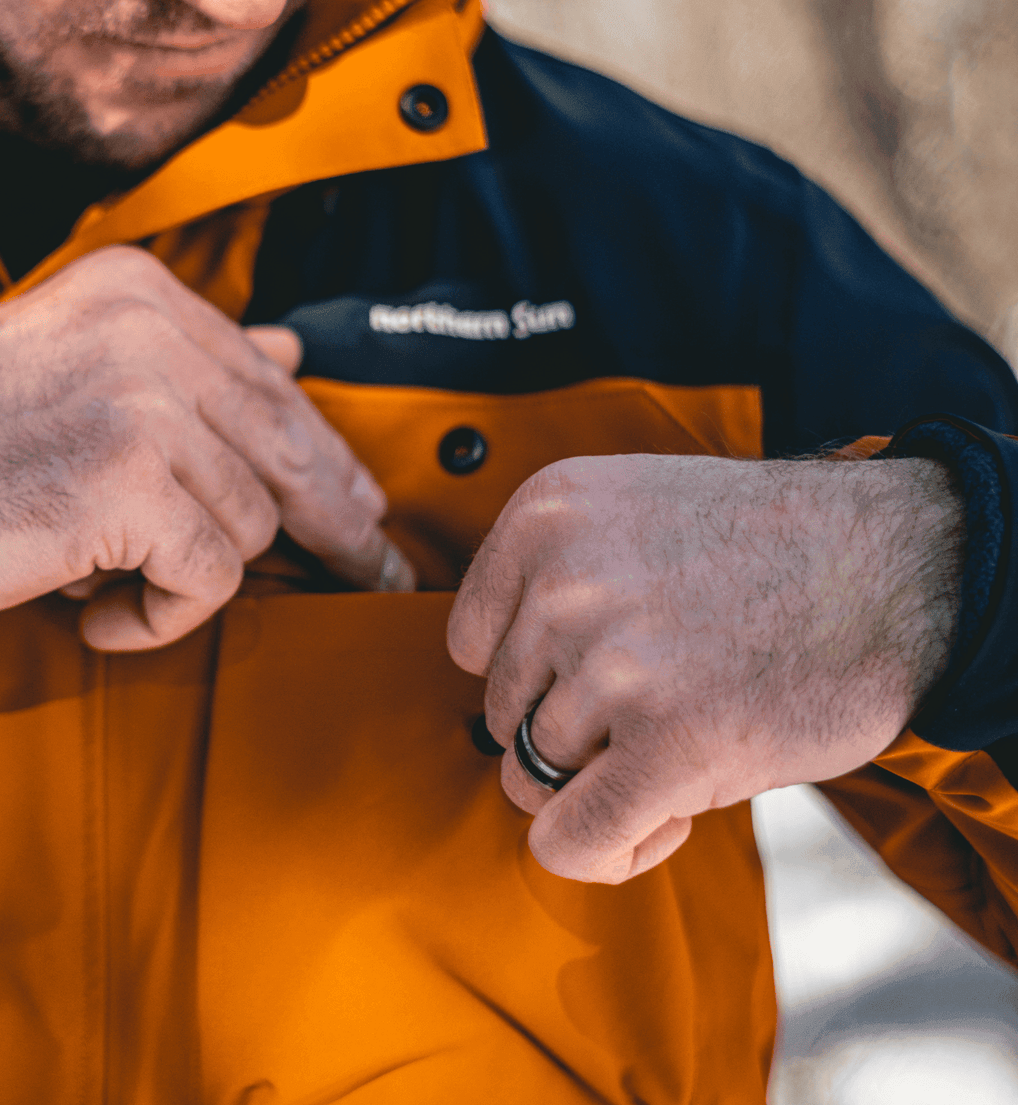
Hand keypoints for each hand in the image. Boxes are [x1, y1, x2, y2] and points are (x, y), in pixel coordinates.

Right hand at [0, 245, 412, 642]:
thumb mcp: (70, 367)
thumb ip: (181, 360)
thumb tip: (289, 347)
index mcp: (138, 290)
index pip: (271, 379)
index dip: (320, 453)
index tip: (355, 502)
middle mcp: (149, 327)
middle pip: (288, 445)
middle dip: (333, 518)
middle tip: (368, 565)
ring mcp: (142, 398)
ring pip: (250, 523)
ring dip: (189, 573)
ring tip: (111, 579)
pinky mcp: (129, 481)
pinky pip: (210, 577)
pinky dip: (162, 616)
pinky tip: (103, 613)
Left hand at [447, 453, 962, 882]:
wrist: (894, 567)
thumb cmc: (762, 550)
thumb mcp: (626, 515)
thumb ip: (549, 584)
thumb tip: (498, 705)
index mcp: (544, 514)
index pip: (471, 642)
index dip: (535, 673)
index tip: (603, 670)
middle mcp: (561, 584)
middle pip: (502, 712)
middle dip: (573, 729)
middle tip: (660, 710)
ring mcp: (611, 665)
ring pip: (532, 777)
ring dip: (603, 785)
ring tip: (680, 749)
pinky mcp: (667, 747)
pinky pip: (571, 841)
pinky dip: (605, 851)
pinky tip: (665, 819)